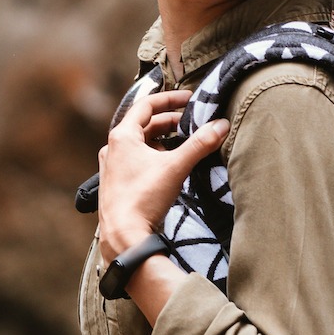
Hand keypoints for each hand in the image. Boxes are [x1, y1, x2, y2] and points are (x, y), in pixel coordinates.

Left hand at [96, 89, 228, 260]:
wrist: (124, 236)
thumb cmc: (143, 199)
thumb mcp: (176, 167)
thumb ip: (200, 144)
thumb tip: (221, 125)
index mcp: (122, 136)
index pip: (146, 105)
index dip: (170, 98)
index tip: (189, 99)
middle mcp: (113, 148)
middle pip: (143, 125)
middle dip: (168, 122)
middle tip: (190, 123)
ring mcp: (112, 167)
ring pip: (139, 144)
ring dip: (161, 140)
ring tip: (181, 145)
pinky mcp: (116, 184)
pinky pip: (135, 161)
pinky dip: (152, 157)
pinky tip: (167, 167)